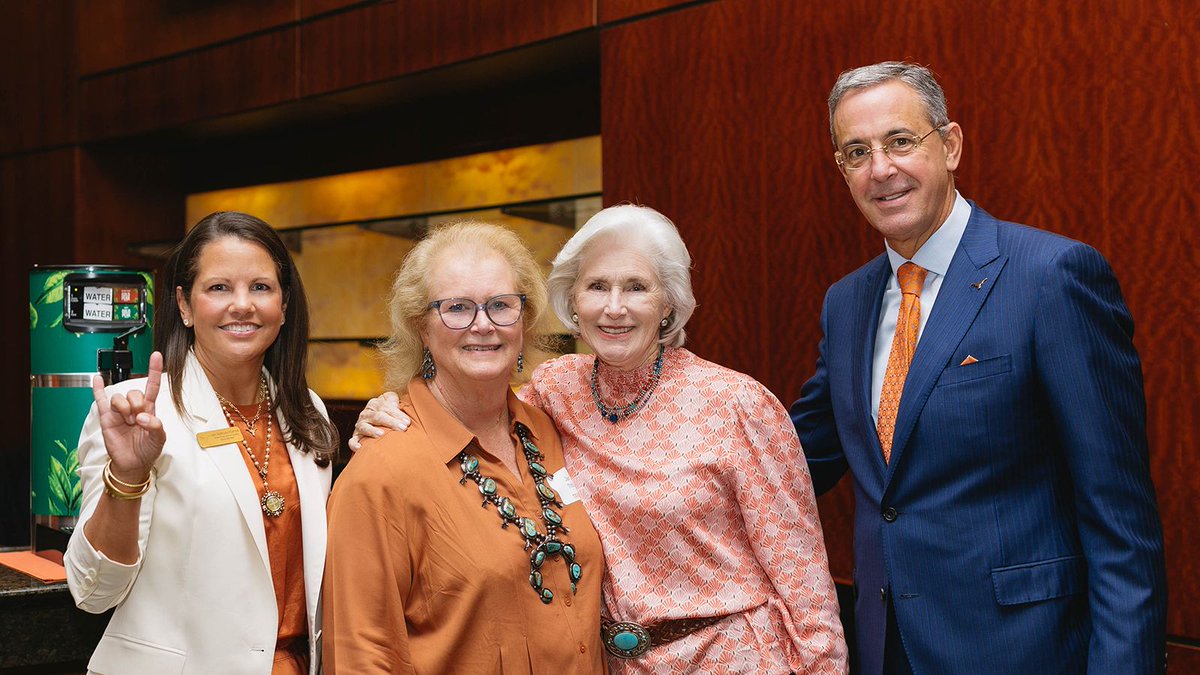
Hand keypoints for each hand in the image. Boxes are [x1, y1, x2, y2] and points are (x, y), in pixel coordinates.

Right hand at [91, 351, 165, 482]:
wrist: (132, 464)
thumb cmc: (147, 450)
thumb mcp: (159, 439)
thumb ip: (155, 426)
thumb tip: (142, 417)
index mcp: (149, 409)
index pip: (152, 386)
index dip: (154, 371)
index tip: (156, 355)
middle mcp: (134, 407)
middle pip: (134, 392)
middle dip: (137, 404)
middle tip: (138, 420)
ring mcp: (119, 412)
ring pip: (118, 397)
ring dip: (124, 408)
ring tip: (128, 422)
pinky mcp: (106, 418)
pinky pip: (100, 400)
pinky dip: (98, 389)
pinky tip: (97, 379)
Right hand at [349, 391, 409, 451]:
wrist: (376, 418)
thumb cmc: (388, 410)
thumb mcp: (391, 400)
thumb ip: (394, 400)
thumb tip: (398, 408)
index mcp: (375, 403)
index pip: (386, 407)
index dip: (397, 414)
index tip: (407, 422)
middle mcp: (366, 414)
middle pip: (378, 417)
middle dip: (391, 422)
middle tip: (402, 428)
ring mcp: (360, 425)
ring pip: (364, 427)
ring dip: (372, 431)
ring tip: (381, 434)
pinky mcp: (356, 436)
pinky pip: (352, 440)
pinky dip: (354, 444)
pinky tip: (360, 448)